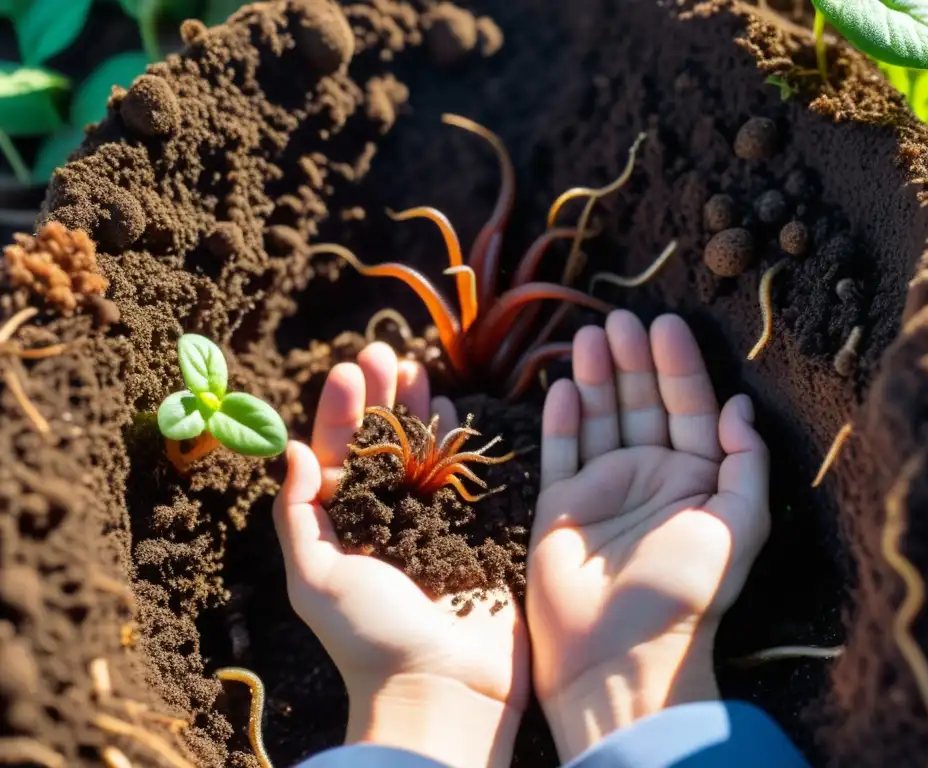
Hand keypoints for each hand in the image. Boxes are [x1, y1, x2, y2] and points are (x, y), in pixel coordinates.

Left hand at [273, 343, 529, 767]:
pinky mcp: (475, 530)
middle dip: (382, 397)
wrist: (445, 687)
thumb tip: (293, 449)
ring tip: (419, 367)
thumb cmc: (372, 638)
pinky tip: (457, 408)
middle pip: (382, 443)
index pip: (340, 455)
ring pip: (425, 450)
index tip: (349, 369)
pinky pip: (467, 476)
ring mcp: (434, 522)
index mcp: (346, 526)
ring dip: (420, 408)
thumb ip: (299, 515)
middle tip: (385, 351)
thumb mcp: (316, 579)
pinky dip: (461, 441)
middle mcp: (387, 517)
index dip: (342, 410)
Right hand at [527, 310, 769, 760]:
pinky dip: (563, 418)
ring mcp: (603, 489)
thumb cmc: (684, 594)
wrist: (618, 655)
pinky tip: (565, 384)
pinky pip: (562, 450)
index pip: (689, 409)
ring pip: (600, 418)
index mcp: (696, 479)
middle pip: (641, 404)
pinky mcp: (561, 504)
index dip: (679, 366)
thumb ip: (745, 463)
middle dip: (633, 361)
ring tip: (590, 336)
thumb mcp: (739, 527)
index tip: (665, 325)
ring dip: (597, 377)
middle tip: (620, 319)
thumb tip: (742, 405)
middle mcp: (650, 477)